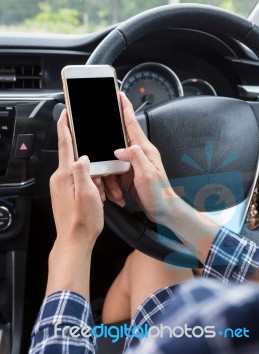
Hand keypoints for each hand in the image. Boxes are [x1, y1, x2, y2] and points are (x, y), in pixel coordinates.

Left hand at [46, 109, 103, 299]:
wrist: (75, 240)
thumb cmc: (83, 222)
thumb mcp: (89, 194)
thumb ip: (84, 171)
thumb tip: (83, 156)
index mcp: (65, 175)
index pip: (64, 143)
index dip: (65, 126)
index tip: (65, 113)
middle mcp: (60, 178)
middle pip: (75, 157)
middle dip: (90, 159)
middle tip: (99, 173)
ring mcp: (62, 186)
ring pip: (79, 170)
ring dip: (92, 176)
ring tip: (102, 192)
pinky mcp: (65, 192)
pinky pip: (79, 180)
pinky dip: (90, 184)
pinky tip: (98, 195)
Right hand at [103, 92, 176, 222]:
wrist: (164, 210)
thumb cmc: (159, 194)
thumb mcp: (146, 173)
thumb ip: (134, 156)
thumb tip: (120, 148)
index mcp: (145, 150)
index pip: (133, 124)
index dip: (126, 109)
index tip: (120, 96)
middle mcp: (139, 155)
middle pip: (118, 143)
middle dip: (108, 150)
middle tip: (105, 157)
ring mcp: (134, 166)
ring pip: (113, 163)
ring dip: (110, 178)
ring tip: (118, 192)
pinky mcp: (130, 176)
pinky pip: (115, 175)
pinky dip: (113, 186)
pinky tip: (118, 196)